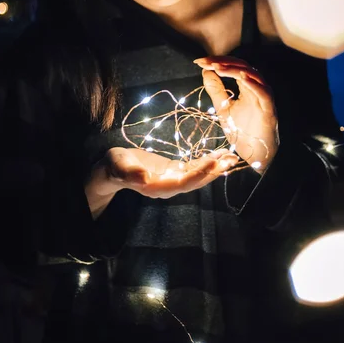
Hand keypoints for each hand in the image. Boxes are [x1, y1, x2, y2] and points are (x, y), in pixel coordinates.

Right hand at [86, 147, 237, 215]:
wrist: (113, 169)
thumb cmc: (114, 166)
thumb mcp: (118, 166)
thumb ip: (130, 173)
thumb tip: (143, 179)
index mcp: (157, 187)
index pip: (183, 183)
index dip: (199, 174)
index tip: (213, 163)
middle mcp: (169, 187)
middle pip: (195, 181)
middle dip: (213, 171)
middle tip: (230, 160)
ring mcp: (173, 180)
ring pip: (197, 176)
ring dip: (214, 167)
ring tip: (230, 157)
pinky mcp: (174, 171)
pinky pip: (194, 168)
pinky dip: (207, 162)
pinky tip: (219, 155)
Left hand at [194, 56, 278, 172]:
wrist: (253, 152)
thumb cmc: (241, 129)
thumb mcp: (223, 107)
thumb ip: (216, 89)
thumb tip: (206, 71)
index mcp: (247, 85)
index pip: (233, 66)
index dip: (218, 61)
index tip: (200, 62)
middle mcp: (257, 87)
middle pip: (243, 66)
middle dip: (223, 62)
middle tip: (206, 62)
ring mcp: (264, 97)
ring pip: (253, 75)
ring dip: (235, 70)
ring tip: (218, 67)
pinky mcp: (269, 109)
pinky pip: (263, 92)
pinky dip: (253, 84)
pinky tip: (241, 78)